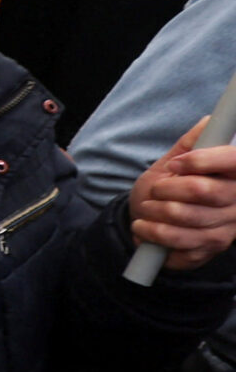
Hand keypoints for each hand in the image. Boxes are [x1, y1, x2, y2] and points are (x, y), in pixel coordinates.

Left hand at [127, 120, 235, 270]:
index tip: (174, 164)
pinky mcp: (209, 250)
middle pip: (203, 190)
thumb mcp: (173, 162)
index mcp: (233, 176)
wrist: (150, 223)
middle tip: (154, 191)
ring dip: (154, 212)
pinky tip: (144, 229)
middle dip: (167, 188)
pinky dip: (152, 233)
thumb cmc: (165, 189)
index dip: (201, 160)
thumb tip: (210, 120)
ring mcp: (226, 229)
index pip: (233, 161)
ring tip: (146, 209)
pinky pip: (178, 242)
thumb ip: (190, 143)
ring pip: (185, 217)